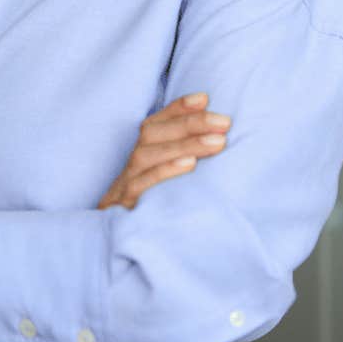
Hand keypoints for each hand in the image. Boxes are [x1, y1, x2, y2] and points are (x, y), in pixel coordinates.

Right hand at [97, 92, 230, 209]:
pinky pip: (141, 185)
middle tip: (224, 123)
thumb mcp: (166, 178)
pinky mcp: (125, 206)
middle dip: (190, 124)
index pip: (156, 122)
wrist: (118, 242)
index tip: (204, 99)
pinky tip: (190, 164)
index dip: (177, 108)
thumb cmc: (153, 206)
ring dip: (184, 144)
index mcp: (142, 154)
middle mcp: (131, 164)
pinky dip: (165, 171)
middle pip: (152, 133)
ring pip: (148, 155)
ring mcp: (125, 184)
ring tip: (217, 142)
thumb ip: (185, 157)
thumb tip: (219, 134)